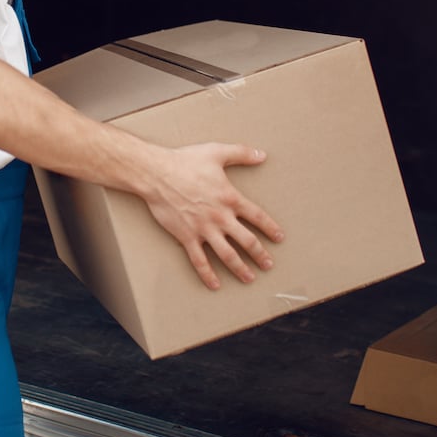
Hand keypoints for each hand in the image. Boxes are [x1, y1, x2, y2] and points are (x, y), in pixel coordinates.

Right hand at [144, 143, 283, 289]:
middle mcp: (220, 217)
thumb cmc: (185, 161)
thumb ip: (242, 153)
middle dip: (260, 255)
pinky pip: (199, 260)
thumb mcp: (216, 152)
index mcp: (230, 198)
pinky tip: (215, 285)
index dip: (270, 228)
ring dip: (240, 268)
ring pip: (227, 255)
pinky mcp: (187, 237)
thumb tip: (262, 155)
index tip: (279, 238)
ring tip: (249, 277)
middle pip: (247, 241)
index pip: (257, 216)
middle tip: (268, 265)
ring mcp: (204, 229)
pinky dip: (208, 274)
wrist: (157, 174)